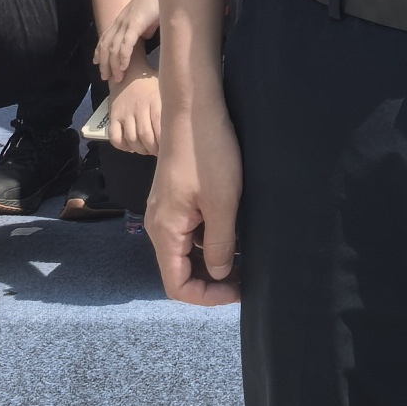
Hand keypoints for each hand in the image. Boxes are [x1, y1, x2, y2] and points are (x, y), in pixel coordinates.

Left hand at [96, 0, 161, 82]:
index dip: (100, 50)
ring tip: (116, 78)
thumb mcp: (151, 16)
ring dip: (113, 65)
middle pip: (106, 45)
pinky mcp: (135, 23)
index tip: (98, 63)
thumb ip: (146, 26)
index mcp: (123, 18)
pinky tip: (123, 68)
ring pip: (114, 48)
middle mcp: (121, 20)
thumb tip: (146, 35)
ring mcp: (127, 22)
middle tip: (105, 78)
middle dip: (104, 63)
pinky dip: (123, 57)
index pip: (106, 36)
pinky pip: (125, 44)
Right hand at [101, 74, 164, 156]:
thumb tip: (180, 126)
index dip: (164, 141)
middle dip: (153, 149)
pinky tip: (131, 147)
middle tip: (158, 152)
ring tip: (147, 150)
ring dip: (140, 150)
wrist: (129, 73)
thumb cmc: (151, 84)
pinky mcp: (113, 117)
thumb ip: (169, 106)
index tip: (170, 146)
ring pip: (131, 139)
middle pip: (145, 135)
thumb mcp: (164, 90)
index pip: (160, 126)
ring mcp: (124, 113)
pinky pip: (115, 137)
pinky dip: (122, 146)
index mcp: (154, 101)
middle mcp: (139, 108)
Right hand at [149, 89, 243, 306]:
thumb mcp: (222, 202)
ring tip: (244, 259)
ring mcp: (167, 210)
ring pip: (185, 250)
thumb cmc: (209, 154)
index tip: (239, 290)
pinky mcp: (176, 196)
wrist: (194, 109)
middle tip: (246, 278)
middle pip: (179, 270)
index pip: (177, 285)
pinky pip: (189, 230)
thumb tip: (218, 273)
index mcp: (165, 232)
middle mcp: (160, 225)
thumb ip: (218, 243)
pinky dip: (208, 239)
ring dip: (211, 260)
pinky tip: (232, 233)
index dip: (207, 296)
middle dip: (211, 281)